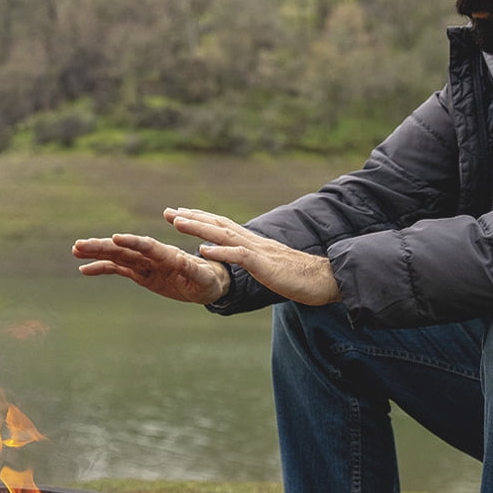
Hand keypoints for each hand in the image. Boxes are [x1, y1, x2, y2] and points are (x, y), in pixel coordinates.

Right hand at [71, 228, 232, 302]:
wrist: (209, 280)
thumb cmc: (210, 278)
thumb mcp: (205, 277)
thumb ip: (193, 270)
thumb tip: (184, 262)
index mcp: (169, 256)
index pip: (148, 246)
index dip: (132, 243)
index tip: (115, 238)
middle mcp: (154, 256)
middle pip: (125, 249)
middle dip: (103, 246)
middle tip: (80, 244)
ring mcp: (146, 264)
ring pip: (118, 256)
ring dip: (97, 253)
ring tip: (75, 249)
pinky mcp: (141, 273)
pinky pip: (119, 269)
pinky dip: (102, 268)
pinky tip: (84, 269)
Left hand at [161, 206, 340, 305]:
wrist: (324, 280)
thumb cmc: (298, 276)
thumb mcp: (269, 267)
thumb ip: (254, 260)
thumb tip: (240, 260)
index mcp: (252, 243)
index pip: (222, 226)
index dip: (200, 218)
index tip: (179, 214)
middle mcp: (252, 242)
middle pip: (217, 225)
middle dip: (191, 217)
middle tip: (168, 212)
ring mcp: (258, 252)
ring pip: (223, 235)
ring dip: (199, 228)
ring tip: (177, 223)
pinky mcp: (264, 265)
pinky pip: (238, 257)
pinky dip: (219, 253)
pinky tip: (202, 252)